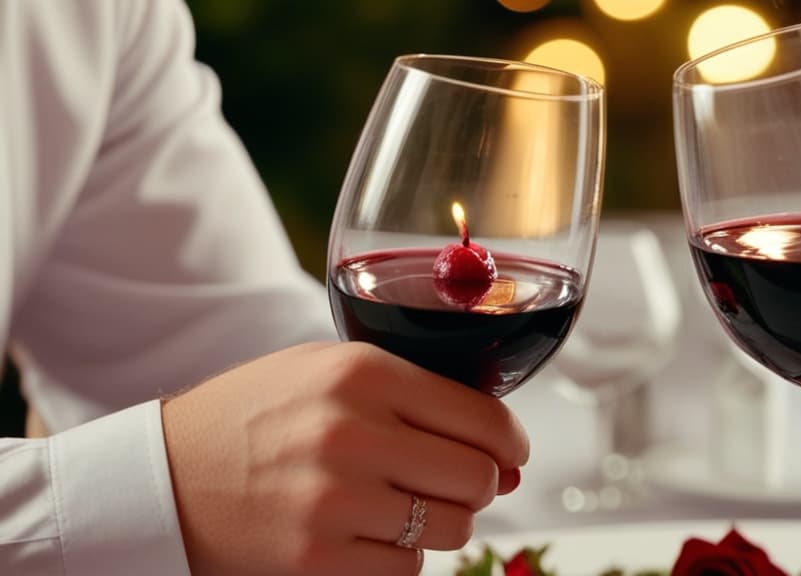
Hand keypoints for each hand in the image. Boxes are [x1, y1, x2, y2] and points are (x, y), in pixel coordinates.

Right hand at [162, 342, 528, 575]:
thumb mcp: (327, 371)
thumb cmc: (255, 417)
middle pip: (478, 479)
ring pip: (453, 528)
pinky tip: (365, 533)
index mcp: (363, 373)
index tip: (508, 453)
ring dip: (440, 522)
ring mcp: (335, 499)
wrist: (164, 476)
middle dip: (477, 485)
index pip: (485, 419)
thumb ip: (418, 396)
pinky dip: (399, 556)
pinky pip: (408, 567)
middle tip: (449, 482)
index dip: (510, 444)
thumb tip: (508, 455)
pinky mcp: (318, 557)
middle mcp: (353, 432)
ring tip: (399, 505)